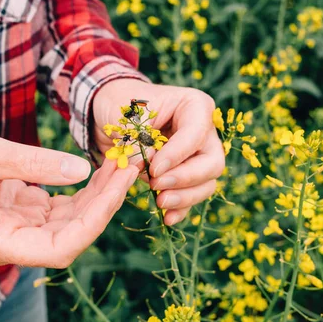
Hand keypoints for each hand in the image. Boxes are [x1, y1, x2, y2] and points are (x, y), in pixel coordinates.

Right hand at [0, 129, 137, 267]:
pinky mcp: (24, 212)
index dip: (94, 222)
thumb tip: (82, 170)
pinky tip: (100, 168)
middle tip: (130, 166)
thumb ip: (33, 163)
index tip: (118, 187)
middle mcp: (11, 242)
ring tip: (120, 162)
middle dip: (105, 204)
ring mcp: (19, 229)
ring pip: (72, 222)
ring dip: (98, 195)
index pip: (58, 247)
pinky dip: (83, 190)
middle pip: (72, 236)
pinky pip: (62, 208)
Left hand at [92, 80, 224, 224]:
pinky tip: (167, 218)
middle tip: (156, 186)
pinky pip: (192, 195)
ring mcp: (197, 154)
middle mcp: (203, 131)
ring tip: (160, 202)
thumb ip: (138, 138)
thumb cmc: (120, 103)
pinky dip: (181, 208)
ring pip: (206, 182)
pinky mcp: (186, 174)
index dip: (177, 155)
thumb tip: (147, 166)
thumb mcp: (126, 115)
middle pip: (211, 162)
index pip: (196, 134)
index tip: (154, 170)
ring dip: (184, 197)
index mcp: (194, 106)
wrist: (110, 112)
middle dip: (185, 179)